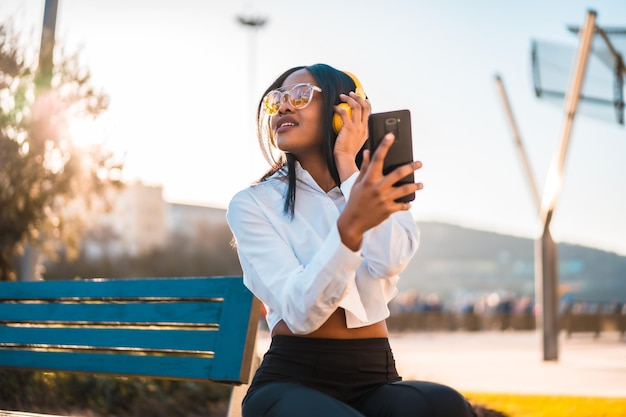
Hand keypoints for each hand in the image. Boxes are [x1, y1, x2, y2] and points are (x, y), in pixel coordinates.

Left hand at [333, 92, 370, 181]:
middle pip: (365, 106)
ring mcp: (357, 127)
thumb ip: (356, 132)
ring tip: (342, 96)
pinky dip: (338, 108)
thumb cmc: (348, 152)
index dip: (365, 102)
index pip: (369, 112)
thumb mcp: (356, 140)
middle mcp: (364, 127)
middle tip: (351, 93)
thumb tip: (351, 124)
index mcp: (367, 130)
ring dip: (349, 99)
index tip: (360, 98)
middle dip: (358, 97)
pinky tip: (334, 108)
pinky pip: (344, 113)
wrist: (345, 159)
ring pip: (356, 106)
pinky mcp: (349, 128)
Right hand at [337, 133, 422, 249]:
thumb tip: (367, 153)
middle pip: (398, 173)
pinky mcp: (388, 210)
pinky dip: (406, 204)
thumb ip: (364, 168)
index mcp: (368, 179)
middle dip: (411, 167)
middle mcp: (377, 188)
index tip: (391, 136)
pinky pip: (402, 205)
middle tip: (419, 163)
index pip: (377, 158)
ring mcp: (384, 199)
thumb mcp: (357, 183)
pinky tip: (409, 203)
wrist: (353, 222)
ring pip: (405, 190)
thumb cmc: (355, 201)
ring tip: (420, 184)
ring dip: (415, 186)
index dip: (384, 145)